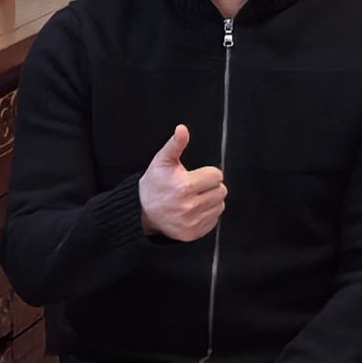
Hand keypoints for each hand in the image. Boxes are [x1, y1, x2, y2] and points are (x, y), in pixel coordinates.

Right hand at [139, 125, 225, 241]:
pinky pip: (214, 220)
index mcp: (183, 187)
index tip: (195, 176)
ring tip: (194, 198)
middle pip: (221, 191)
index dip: (208, 173)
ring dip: (211, 200)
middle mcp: (188, 207)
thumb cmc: (154, 184)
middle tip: (194, 188)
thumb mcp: (162, 161)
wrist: (140, 212)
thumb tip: (182, 129)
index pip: (216, 175)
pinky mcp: (191, 234)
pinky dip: (208, 214)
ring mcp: (190, 222)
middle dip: (210, 187)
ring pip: (220, 205)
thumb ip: (175, 144)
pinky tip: (193, 210)